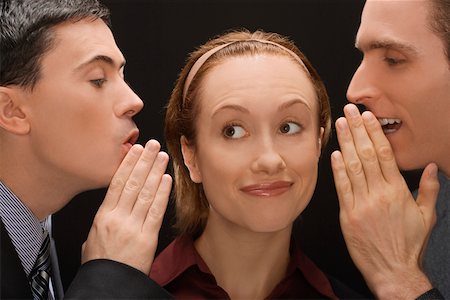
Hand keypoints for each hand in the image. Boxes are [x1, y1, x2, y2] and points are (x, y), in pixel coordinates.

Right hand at [81, 140, 171, 273]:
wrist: (108, 286)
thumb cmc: (100, 266)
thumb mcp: (91, 241)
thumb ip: (102, 223)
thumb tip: (109, 212)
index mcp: (103, 216)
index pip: (117, 183)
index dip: (128, 164)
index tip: (135, 150)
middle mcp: (118, 218)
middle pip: (133, 183)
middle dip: (144, 161)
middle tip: (153, 145)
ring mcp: (133, 226)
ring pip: (146, 193)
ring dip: (156, 172)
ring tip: (162, 157)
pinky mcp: (147, 237)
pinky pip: (156, 211)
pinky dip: (163, 194)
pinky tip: (167, 180)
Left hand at [331, 104, 438, 298]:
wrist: (393, 271)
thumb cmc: (409, 245)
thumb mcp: (427, 216)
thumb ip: (428, 189)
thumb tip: (430, 167)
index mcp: (398, 191)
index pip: (385, 155)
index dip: (375, 134)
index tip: (368, 118)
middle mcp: (379, 194)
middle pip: (367, 155)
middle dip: (357, 130)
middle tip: (350, 112)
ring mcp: (362, 204)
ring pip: (353, 167)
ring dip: (345, 144)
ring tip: (340, 125)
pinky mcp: (348, 215)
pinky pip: (342, 188)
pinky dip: (337, 170)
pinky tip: (334, 155)